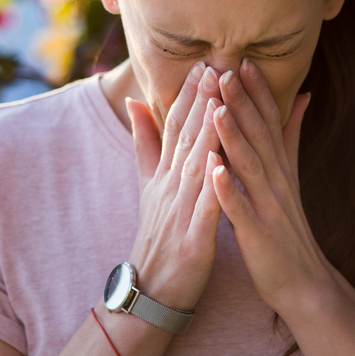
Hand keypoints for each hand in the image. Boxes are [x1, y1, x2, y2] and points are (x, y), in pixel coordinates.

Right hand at [124, 62, 225, 311]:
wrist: (150, 292)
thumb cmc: (158, 237)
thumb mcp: (147, 187)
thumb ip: (144, 144)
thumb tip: (134, 101)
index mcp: (164, 175)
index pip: (175, 127)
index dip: (189, 94)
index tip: (204, 62)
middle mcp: (170, 188)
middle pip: (185, 138)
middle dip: (200, 101)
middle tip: (215, 65)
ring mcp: (180, 213)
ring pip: (195, 165)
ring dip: (206, 131)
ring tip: (219, 100)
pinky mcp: (194, 239)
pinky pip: (204, 208)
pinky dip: (212, 184)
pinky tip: (220, 161)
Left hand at [211, 57, 332, 311]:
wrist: (303, 281)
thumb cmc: (288, 226)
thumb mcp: (292, 175)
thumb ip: (290, 136)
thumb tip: (303, 95)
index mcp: (278, 166)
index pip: (269, 121)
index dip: (256, 90)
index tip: (242, 59)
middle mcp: (276, 180)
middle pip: (259, 135)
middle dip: (242, 102)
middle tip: (225, 68)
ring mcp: (268, 206)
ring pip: (250, 166)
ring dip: (235, 137)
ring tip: (218, 109)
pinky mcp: (257, 233)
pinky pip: (241, 209)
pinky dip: (228, 190)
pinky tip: (214, 171)